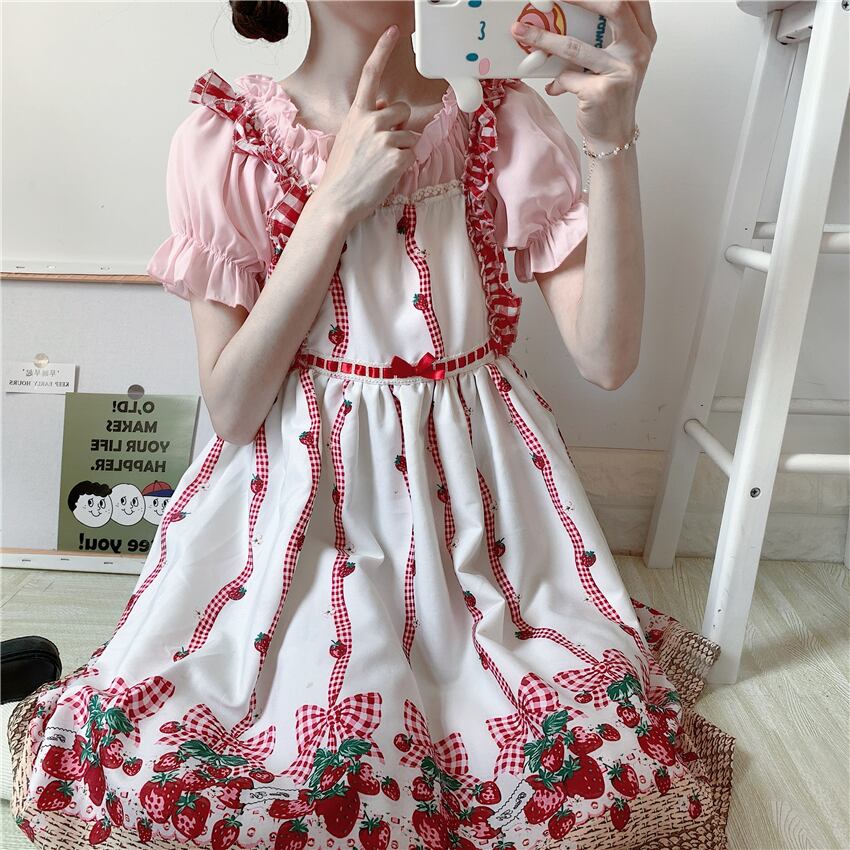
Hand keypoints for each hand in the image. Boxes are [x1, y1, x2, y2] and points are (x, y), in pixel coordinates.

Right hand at [313, 25, 419, 227]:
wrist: (337, 200)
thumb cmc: (342, 174)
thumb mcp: (348, 138)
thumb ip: (366, 119)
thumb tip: (385, 106)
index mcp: (357, 113)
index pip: (371, 74)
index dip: (383, 50)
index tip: (394, 32)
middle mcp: (371, 120)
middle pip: (402, 110)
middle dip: (399, 127)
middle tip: (382, 149)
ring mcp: (385, 138)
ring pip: (410, 134)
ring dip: (402, 149)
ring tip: (381, 165)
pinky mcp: (397, 157)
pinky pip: (412, 153)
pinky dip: (404, 165)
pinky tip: (386, 174)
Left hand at [510, 1, 655, 150]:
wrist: (614, 137)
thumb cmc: (611, 98)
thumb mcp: (612, 62)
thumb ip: (601, 39)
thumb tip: (562, 18)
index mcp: (643, 38)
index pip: (630, 0)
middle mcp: (638, 51)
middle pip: (614, 8)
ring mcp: (622, 72)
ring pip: (575, 46)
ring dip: (544, 38)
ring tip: (522, 32)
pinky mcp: (602, 92)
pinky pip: (567, 77)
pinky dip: (556, 81)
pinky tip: (555, 87)